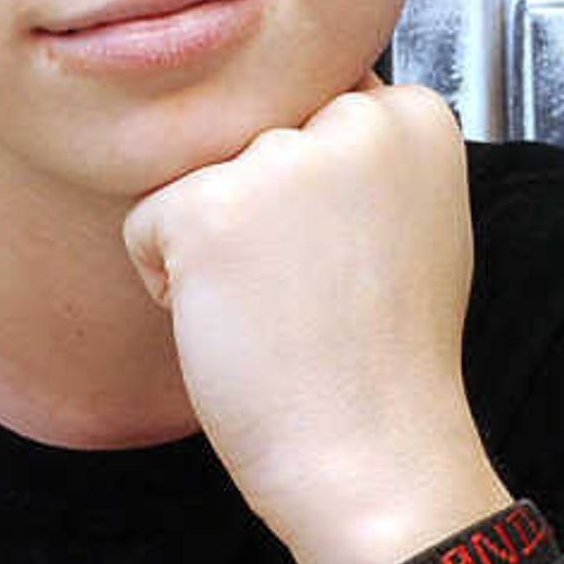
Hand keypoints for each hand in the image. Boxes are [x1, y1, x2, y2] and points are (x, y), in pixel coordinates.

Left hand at [119, 79, 503, 563]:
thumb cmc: (387, 359)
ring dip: (215, 244)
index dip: (313, 193)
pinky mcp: (209, 207)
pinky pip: (146, 225)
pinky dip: (170, 283)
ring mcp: (282, 159)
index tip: (353, 258)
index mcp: (417, 116)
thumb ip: (366, 156)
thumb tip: (294, 120)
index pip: (313, 108)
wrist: (373, 455)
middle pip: (251, 137)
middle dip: (260, 211)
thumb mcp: (416, 222)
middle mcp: (357, 118)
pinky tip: (239, 324)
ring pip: (198, 177)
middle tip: (316, 290)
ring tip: (281, 308)